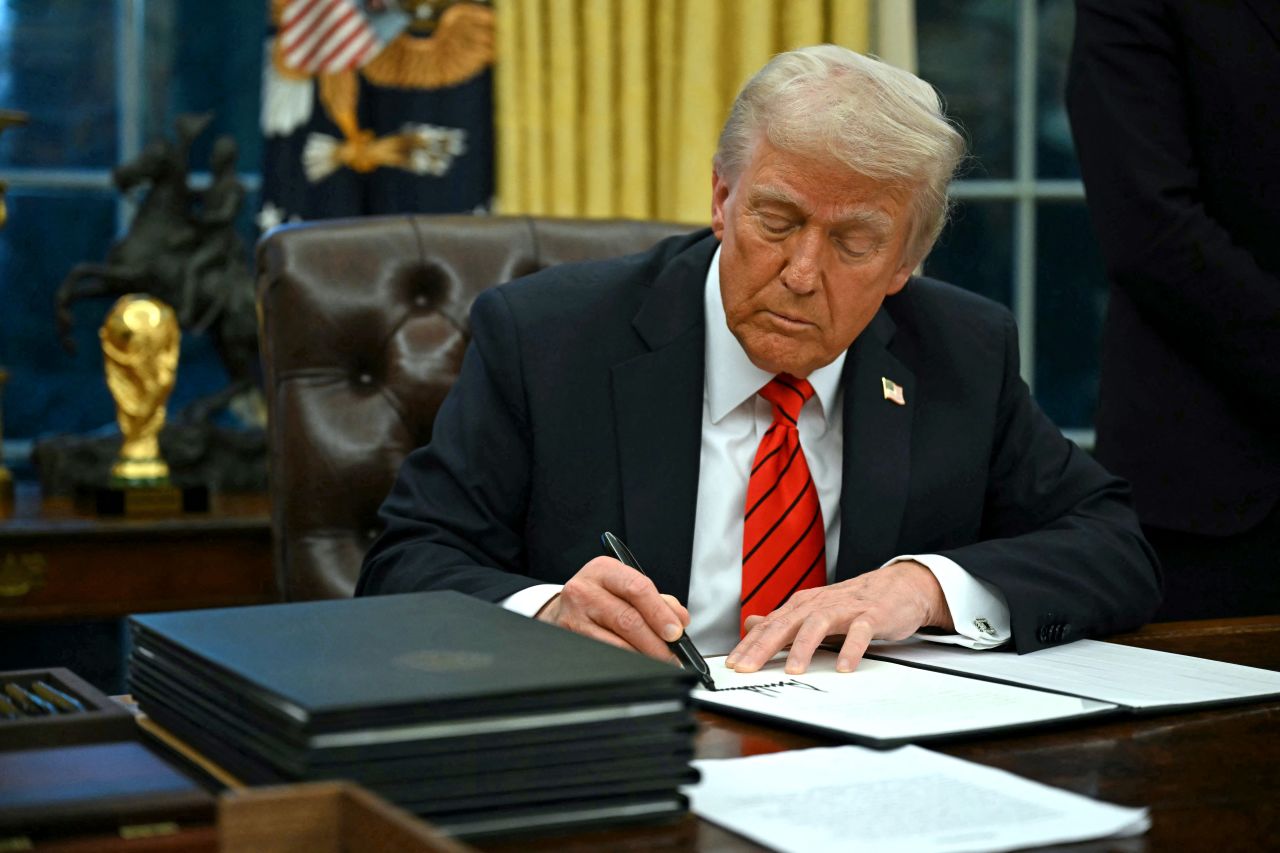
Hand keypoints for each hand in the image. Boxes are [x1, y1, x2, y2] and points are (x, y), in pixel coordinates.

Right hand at [535, 557, 689, 662]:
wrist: (562, 609)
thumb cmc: (600, 598)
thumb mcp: (625, 588)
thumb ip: (657, 600)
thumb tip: (680, 619)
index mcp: (604, 570)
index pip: (637, 588)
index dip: (660, 613)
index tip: (676, 632)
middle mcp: (584, 589)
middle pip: (628, 619)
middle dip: (655, 642)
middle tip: (672, 655)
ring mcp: (573, 616)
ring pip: (616, 643)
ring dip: (643, 657)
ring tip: (658, 662)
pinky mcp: (568, 639)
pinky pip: (603, 656)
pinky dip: (625, 663)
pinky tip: (636, 664)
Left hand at [724, 560, 953, 674]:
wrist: (898, 585)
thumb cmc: (853, 602)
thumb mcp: (813, 609)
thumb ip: (783, 620)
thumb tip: (751, 624)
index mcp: (803, 605)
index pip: (770, 625)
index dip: (749, 644)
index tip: (732, 664)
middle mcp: (820, 604)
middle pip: (787, 624)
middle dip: (764, 646)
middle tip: (748, 668)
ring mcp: (845, 609)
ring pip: (818, 624)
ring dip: (804, 647)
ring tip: (793, 670)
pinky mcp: (872, 615)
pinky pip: (859, 632)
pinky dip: (851, 649)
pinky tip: (843, 667)